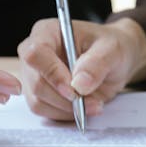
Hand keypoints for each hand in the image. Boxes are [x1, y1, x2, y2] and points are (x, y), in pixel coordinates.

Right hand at [17, 17, 145, 119]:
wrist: (113, 61)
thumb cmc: (110, 48)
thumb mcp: (113, 50)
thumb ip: (97, 63)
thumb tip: (79, 85)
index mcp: (47, 32)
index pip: (35, 54)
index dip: (52, 74)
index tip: (74, 90)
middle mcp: (34, 53)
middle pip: (36, 82)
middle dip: (65, 98)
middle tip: (93, 102)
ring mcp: (33, 75)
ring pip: (38, 100)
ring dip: (67, 109)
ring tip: (94, 103)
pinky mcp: (38, 94)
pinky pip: (44, 111)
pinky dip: (65, 114)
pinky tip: (83, 107)